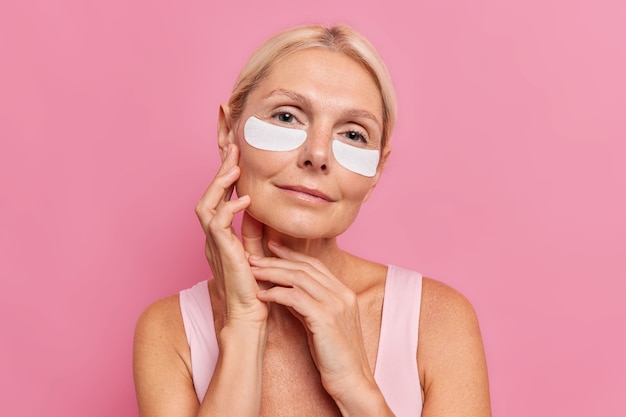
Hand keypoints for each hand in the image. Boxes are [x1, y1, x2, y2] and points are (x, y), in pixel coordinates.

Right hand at [195, 144, 266, 325]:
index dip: (225, 179)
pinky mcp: (221, 253)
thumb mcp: (256, 254)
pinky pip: (217, 223)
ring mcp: (214, 246)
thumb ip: (254, 234)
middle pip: (208, 197)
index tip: (237, 160)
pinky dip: (229, 208)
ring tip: (235, 168)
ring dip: (220, 184)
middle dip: (220, 173)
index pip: (218, 200)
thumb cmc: (255, 290)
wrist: (248, 317)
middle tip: (233, 150)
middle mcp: (212, 239)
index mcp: (220, 239)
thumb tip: (261, 213)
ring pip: (206, 205)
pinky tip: (245, 199)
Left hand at [250, 241, 374, 398]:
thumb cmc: (335, 357)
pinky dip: (277, 292)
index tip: (271, 248)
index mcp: (344, 293)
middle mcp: (342, 294)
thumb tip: (285, 291)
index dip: (291, 254)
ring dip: (272, 272)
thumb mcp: (321, 324)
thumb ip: (307, 305)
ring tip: (252, 271)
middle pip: (305, 267)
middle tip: (253, 256)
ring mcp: (336, 305)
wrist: (352, 381)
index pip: (315, 264)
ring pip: (299, 278)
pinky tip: (262, 294)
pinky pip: (296, 298)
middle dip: (276, 260)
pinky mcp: (326, 319)